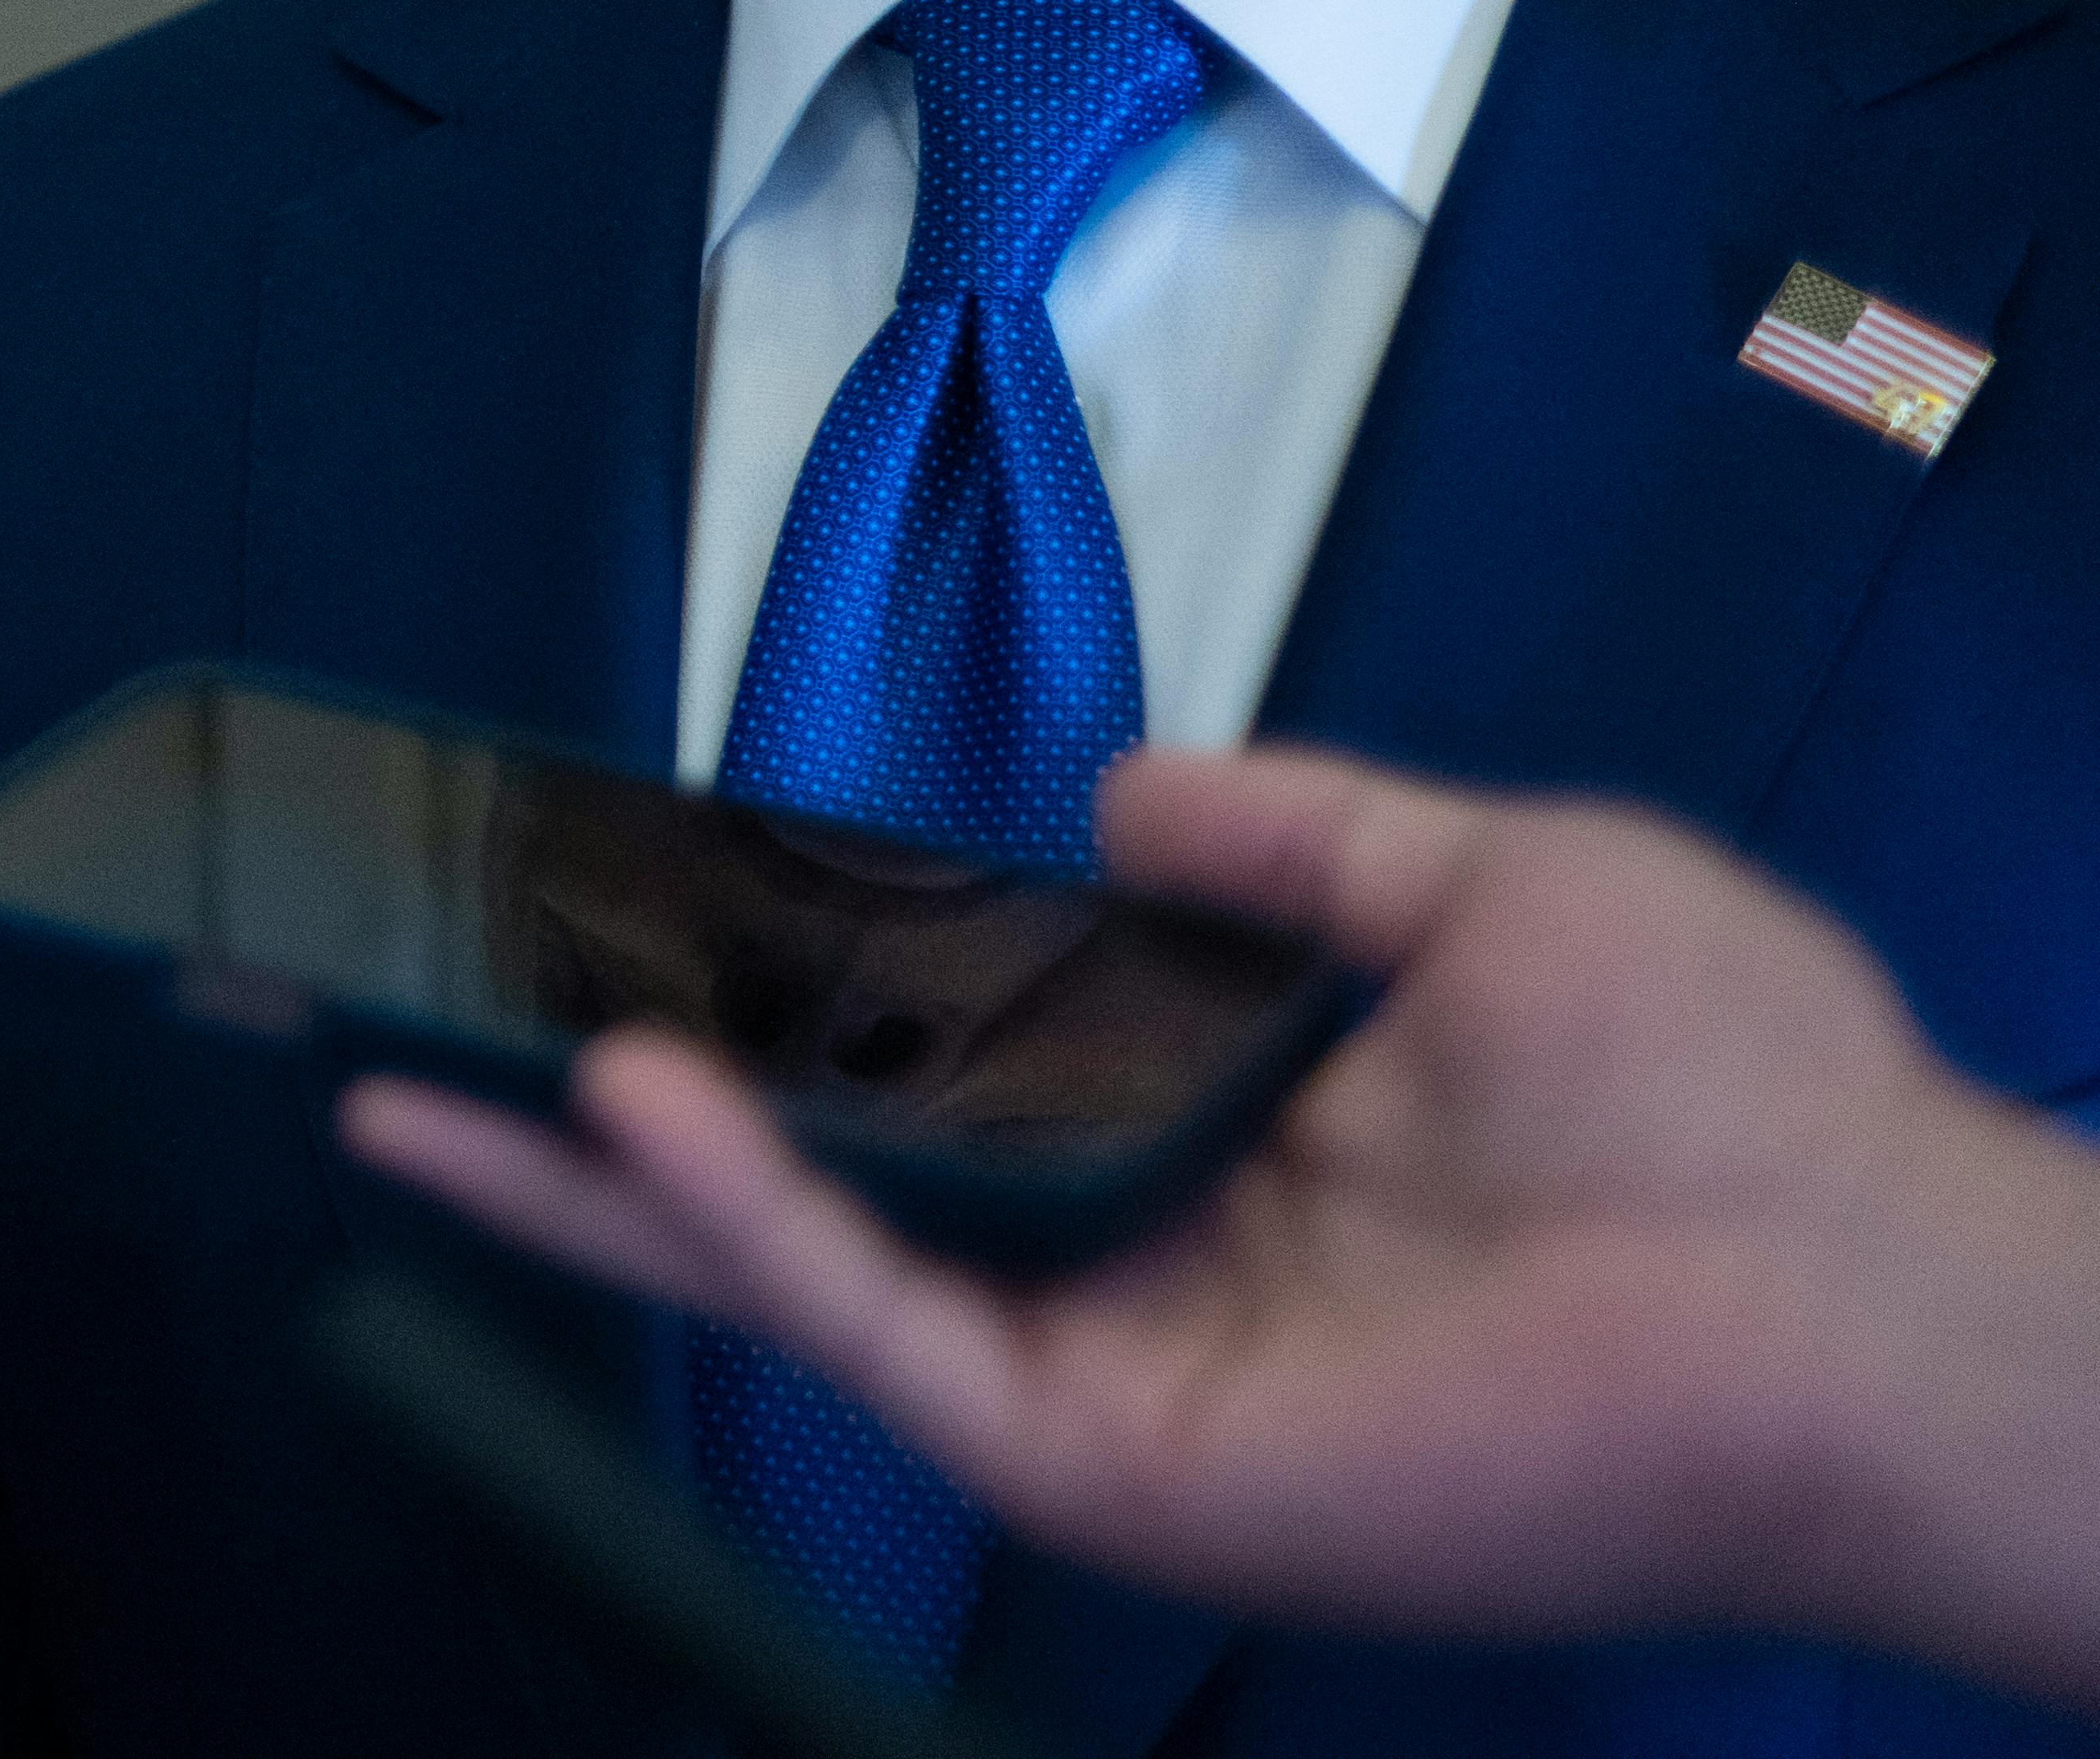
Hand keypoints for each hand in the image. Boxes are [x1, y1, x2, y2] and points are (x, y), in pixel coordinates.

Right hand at [345, 746, 2099, 1708]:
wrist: (1853, 1278)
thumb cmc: (1731, 1086)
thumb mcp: (1487, 875)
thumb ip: (1287, 835)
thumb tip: (1105, 798)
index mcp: (1217, 1140)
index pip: (936, 1072)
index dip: (781, 997)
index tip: (632, 907)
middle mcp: (1133, 1264)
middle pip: (805, 1187)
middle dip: (591, 1125)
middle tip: (399, 1035)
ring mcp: (1107, 1370)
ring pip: (789, 1273)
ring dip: (597, 1181)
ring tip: (414, 1070)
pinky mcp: (1107, 1454)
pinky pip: (877, 1333)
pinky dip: (737, 1225)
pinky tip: (629, 1111)